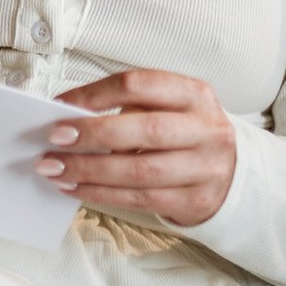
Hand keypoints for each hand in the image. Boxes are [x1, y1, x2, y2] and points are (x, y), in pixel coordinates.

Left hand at [35, 69, 236, 226]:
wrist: (230, 173)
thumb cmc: (184, 133)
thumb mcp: (168, 108)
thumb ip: (127, 108)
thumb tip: (69, 116)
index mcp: (194, 94)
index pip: (140, 85)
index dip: (96, 94)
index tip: (60, 105)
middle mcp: (206, 129)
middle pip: (144, 129)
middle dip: (93, 134)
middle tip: (54, 139)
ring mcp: (205, 168)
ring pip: (140, 171)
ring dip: (90, 170)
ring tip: (56, 169)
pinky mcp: (196, 201)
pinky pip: (142, 200)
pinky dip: (102, 194)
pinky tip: (77, 188)